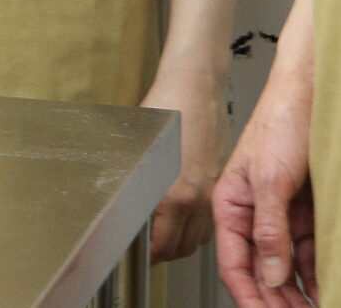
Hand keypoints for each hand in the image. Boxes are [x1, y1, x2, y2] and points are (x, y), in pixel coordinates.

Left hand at [144, 71, 231, 262]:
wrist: (196, 86)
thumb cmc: (165, 106)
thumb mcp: (136, 148)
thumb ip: (131, 184)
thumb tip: (119, 209)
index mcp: (174, 194)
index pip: (159, 247)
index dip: (143, 255)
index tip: (132, 253)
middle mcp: (197, 199)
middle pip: (179, 248)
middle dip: (160, 253)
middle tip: (144, 247)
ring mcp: (212, 192)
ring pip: (198, 238)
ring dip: (179, 242)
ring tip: (162, 235)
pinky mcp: (222, 183)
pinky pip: (210, 219)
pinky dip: (196, 227)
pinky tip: (183, 217)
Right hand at [214, 80, 316, 307]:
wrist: (315, 93)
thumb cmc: (281, 120)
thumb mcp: (271, 178)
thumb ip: (269, 228)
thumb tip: (268, 273)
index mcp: (232, 204)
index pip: (234, 263)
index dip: (248, 296)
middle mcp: (255, 213)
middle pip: (261, 271)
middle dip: (277, 301)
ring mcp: (282, 214)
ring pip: (287, 266)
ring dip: (299, 293)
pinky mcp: (307, 211)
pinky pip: (310, 251)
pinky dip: (317, 273)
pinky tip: (327, 289)